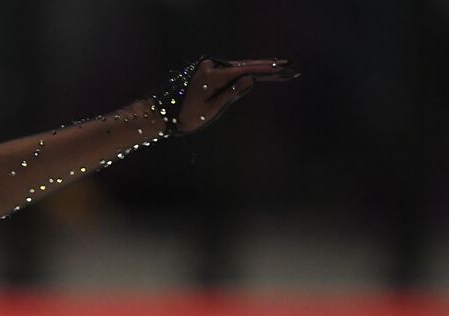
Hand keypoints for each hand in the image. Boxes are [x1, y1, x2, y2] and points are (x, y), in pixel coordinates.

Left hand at [153, 56, 299, 136]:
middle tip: (289, 66)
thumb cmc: (184, 117)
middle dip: (267, 66)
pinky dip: (244, 70)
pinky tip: (257, 72)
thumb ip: (232, 94)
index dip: (267, 71)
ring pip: (238, 66)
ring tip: (279, 68)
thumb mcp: (211, 110)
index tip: (284, 70)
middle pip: (245, 65)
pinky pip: (229, 70)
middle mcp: (210, 66)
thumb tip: (251, 79)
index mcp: (212, 76)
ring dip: (258, 67)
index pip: (246, 70)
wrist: (159, 114)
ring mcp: (207, 66)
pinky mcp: (205, 70)